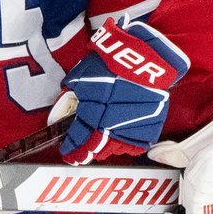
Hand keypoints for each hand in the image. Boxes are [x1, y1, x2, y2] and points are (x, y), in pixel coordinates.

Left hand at [57, 17, 188, 164]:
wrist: (142, 59)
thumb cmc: (109, 64)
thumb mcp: (80, 77)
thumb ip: (70, 95)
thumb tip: (62, 107)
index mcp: (92, 112)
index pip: (78, 138)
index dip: (71, 149)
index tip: (67, 154)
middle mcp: (112, 124)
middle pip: (96, 148)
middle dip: (86, 153)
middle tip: (80, 155)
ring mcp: (132, 126)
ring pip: (115, 149)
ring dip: (104, 150)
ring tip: (97, 148)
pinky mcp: (150, 126)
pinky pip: (135, 145)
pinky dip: (124, 147)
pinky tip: (117, 142)